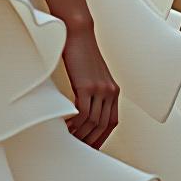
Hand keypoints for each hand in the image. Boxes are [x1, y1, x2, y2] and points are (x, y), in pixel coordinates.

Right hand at [61, 20, 118, 149]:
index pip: (111, 122)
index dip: (102, 137)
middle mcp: (110, 92)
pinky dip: (75, 123)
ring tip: (69, 139)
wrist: (77, 32)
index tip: (91, 145)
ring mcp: (100, 89)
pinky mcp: (86, 86)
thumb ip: (90, 89)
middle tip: (78, 148)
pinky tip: (66, 126)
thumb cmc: (80, 50)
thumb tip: (80, 105)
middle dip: (91, 140)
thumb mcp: (90, 73)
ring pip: (93, 122)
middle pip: (102, 125)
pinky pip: (82, 113)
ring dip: (81, 134)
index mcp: (113, 90)